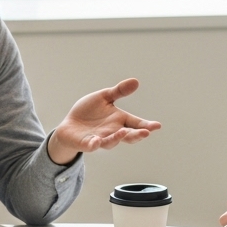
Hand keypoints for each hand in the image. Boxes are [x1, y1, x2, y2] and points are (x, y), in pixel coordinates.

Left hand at [47, 78, 161, 164]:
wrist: (70, 125)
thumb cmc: (88, 112)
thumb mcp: (104, 97)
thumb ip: (119, 91)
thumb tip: (136, 81)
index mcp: (119, 120)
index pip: (136, 123)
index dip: (146, 125)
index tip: (157, 126)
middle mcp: (112, 132)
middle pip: (128, 136)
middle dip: (137, 135)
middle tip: (146, 132)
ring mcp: (100, 139)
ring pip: (111, 141)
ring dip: (117, 138)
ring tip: (123, 132)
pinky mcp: (86, 143)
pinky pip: (91, 145)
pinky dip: (94, 144)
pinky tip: (96, 141)